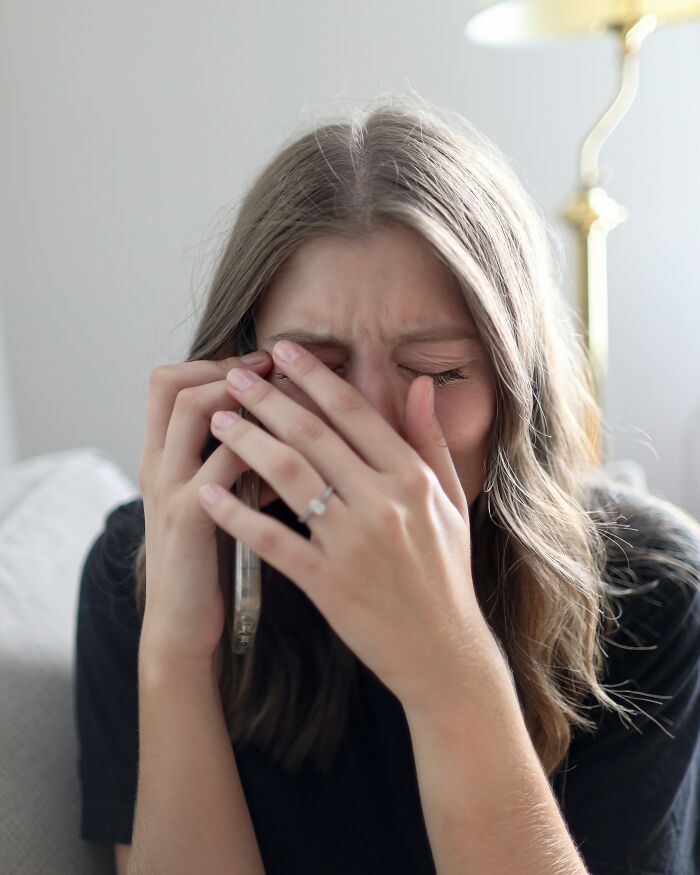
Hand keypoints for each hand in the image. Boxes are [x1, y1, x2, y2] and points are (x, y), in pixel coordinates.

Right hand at [137, 350, 279, 664]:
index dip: (214, 362)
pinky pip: (223, 463)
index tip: (265, 363)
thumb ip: (229, 460)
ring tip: (288, 398)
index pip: (168, 380)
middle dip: (229, 367)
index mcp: (161, 455)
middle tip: (278, 369)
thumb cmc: (209, 557)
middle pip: (174, 382)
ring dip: (245, 394)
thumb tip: (278, 422)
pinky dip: (262, 448)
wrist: (182, 623)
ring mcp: (169, 487)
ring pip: (194, 410)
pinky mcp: (188, 518)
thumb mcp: (211, 498)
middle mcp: (157, 463)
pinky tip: (296, 455)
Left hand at [197, 339, 497, 712]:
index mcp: (413, 478)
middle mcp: (384, 502)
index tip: (283, 350)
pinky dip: (237, 514)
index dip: (315, 376)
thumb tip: (420, 383)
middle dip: (268, 399)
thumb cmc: (446, 573)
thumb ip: (431, 440)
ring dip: (246, 443)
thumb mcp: (452, 502)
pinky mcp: (327, 582)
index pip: (356, 412)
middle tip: (232, 374)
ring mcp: (354, 542)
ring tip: (217, 420)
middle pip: (314, 435)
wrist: (445, 653)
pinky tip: (206, 495)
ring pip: (289, 476)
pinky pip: (273, 538)